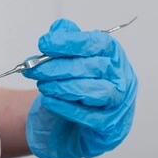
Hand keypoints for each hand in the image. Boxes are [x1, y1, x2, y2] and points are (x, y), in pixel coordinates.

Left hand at [22, 19, 137, 157]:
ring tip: (42, 85)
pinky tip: (48, 101)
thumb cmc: (72, 92)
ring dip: (64, 87)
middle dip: (61, 66)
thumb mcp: (66, 64)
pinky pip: (90, 117)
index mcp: (114, 58)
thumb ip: (65, 45)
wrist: (68, 129)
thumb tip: (60, 27)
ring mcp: (120, 106)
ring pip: (96, 92)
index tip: (44, 43)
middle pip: (96, 67)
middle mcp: (123, 80)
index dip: (71, 41)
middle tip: (34, 68)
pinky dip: (66, 107)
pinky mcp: (111, 129)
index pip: (99, 43)